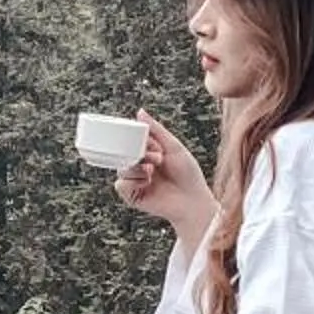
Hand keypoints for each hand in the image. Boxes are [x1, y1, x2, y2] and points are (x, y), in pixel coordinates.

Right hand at [114, 110, 213, 244]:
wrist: (193, 201)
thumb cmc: (188, 175)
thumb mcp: (173, 146)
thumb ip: (156, 129)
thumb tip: (139, 112)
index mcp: (149, 155)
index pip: (132, 142)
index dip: (137, 140)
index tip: (150, 143)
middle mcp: (140, 168)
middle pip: (124, 155)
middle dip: (138, 154)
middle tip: (156, 157)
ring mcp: (136, 182)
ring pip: (121, 169)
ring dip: (136, 167)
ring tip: (152, 171)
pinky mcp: (133, 196)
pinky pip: (120, 184)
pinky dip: (132, 181)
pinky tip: (147, 182)